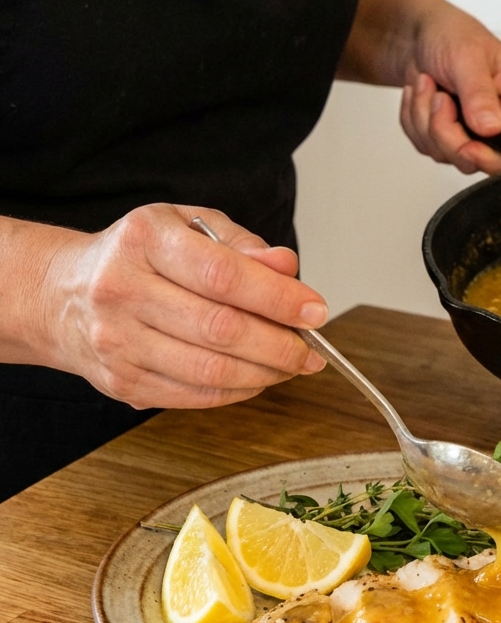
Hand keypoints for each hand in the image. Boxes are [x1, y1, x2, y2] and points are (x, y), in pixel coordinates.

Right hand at [41, 204, 327, 408]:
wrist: (64, 295)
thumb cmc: (138, 255)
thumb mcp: (186, 226)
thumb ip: (240, 245)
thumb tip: (287, 268)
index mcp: (144, 240)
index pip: (223, 274)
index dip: (277, 297)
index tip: (315, 311)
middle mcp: (122, 290)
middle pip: (220, 328)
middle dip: (281, 344)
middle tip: (312, 348)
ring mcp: (117, 341)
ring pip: (210, 370)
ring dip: (265, 373)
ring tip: (292, 364)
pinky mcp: (122, 382)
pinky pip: (194, 396)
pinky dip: (237, 391)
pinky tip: (257, 377)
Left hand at [400, 0, 500, 173]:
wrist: (418, 36)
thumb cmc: (452, 34)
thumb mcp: (468, 57)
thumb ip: (480, 94)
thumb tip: (492, 127)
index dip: (498, 157)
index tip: (469, 145)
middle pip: (485, 161)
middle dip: (449, 133)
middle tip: (439, 99)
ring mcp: (479, 135)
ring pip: (450, 156)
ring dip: (427, 121)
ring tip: (429, 86)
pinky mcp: (452, 139)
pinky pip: (429, 148)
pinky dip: (416, 122)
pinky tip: (422, 96)